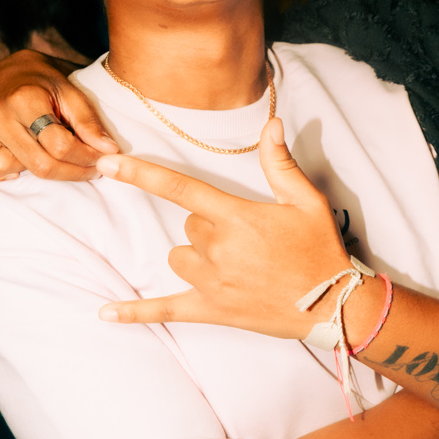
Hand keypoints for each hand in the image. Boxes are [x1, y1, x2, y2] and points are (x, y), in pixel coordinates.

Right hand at [0, 51, 115, 183]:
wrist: (10, 72)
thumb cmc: (44, 86)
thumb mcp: (71, 94)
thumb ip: (89, 123)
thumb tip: (109, 151)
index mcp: (23, 99)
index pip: (60, 145)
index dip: (86, 159)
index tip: (101, 161)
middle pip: (37, 165)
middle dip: (69, 172)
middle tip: (86, 169)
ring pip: (4, 171)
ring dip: (25, 168)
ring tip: (37, 151)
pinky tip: (7, 159)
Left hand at [95, 121, 349, 336]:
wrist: (333, 306)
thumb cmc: (321, 250)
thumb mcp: (307, 201)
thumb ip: (280, 163)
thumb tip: (270, 125)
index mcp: (236, 217)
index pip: (180, 188)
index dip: (140, 174)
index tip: (107, 165)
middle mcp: (217, 248)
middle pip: (189, 225)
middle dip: (212, 227)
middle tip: (251, 241)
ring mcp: (211, 282)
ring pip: (179, 257)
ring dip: (197, 257)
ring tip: (237, 266)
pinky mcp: (211, 310)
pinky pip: (165, 310)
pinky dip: (135, 313)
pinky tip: (105, 313)